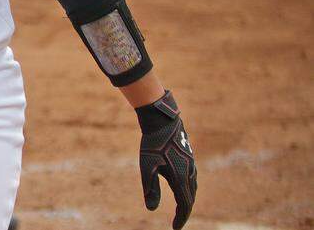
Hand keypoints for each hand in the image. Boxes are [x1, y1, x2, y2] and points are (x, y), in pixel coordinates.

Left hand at [136, 90, 197, 228]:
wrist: (163, 120)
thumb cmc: (152, 143)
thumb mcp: (147, 166)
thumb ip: (150, 188)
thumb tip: (151, 209)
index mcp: (181, 177)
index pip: (184, 204)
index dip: (180, 218)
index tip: (175, 228)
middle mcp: (190, 172)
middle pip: (190, 198)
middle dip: (184, 211)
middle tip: (177, 222)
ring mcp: (191, 164)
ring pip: (192, 187)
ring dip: (188, 200)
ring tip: (181, 208)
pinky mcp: (189, 157)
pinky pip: (192, 178)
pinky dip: (188, 188)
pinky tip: (183, 187)